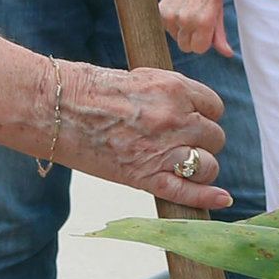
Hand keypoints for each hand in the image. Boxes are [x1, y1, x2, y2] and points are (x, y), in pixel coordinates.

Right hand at [61, 62, 229, 204]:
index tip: (192, 119)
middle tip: (179, 142)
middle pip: (214, 137)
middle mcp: (175, 119)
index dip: (204, 114)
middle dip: (201, 140)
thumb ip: (170, 94)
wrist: (57, 108)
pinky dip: (207, 197)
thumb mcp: (141, 79)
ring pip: (208, 164)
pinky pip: (189, 192)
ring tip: (180, 164)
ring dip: (200, 166)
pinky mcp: (146, 176)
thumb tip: (190, 110)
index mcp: (174, 88)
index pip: (214, 107)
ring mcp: (163, 149)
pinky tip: (222, 199)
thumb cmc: (91, 90)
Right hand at [159, 0, 231, 54]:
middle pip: (186, 47)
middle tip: (198, 22)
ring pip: (176, 38)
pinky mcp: (161, 11)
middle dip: (192, 39)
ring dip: (182, 30)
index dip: (203, 42)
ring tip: (189, 12)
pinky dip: (174, 23)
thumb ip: (220, 36)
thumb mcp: (219, 11)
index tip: (206, 30)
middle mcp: (186, 20)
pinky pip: (168, 28)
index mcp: (203, 22)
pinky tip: (181, 8)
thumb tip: (227, 53)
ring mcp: (171, 16)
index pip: (199, 49)